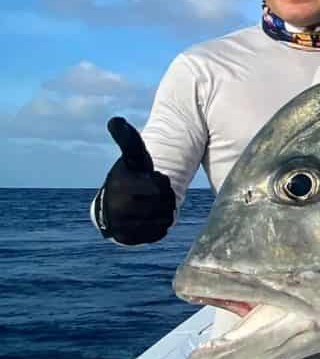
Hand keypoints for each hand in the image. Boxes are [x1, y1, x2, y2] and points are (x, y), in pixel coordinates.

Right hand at [95, 117, 175, 244]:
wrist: (115, 203)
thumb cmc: (131, 175)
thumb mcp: (133, 156)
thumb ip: (128, 139)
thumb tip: (115, 120)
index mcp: (121, 184)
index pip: (162, 186)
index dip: (162, 182)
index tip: (152, 179)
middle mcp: (117, 207)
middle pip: (166, 204)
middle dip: (166, 197)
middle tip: (155, 193)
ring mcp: (121, 225)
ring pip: (164, 220)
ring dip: (165, 211)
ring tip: (153, 205)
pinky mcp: (127, 239)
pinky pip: (159, 234)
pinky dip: (161, 226)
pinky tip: (151, 218)